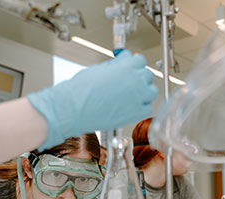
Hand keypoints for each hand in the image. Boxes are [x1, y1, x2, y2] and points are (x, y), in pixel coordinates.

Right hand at [27, 50, 157, 149]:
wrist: (74, 108)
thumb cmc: (82, 89)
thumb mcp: (101, 68)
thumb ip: (117, 64)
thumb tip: (123, 60)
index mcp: (127, 66)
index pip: (140, 60)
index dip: (133, 63)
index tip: (129, 66)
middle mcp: (136, 80)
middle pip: (147, 75)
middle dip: (138, 77)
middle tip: (128, 82)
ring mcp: (138, 97)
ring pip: (151, 91)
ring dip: (144, 92)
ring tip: (131, 95)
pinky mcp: (136, 113)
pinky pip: (147, 108)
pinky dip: (141, 107)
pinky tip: (131, 106)